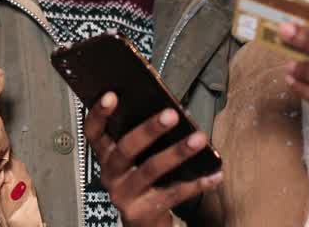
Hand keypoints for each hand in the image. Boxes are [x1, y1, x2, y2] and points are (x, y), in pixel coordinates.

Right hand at [84, 92, 222, 226]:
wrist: (142, 223)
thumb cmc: (142, 181)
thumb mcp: (133, 160)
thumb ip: (140, 138)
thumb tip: (168, 110)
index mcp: (106, 156)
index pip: (93, 132)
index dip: (98, 114)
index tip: (111, 95)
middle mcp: (111, 174)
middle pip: (125, 148)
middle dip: (148, 130)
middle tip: (171, 115)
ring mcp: (125, 194)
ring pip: (151, 169)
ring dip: (177, 152)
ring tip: (198, 139)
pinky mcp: (144, 212)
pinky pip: (173, 194)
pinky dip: (197, 183)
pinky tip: (215, 174)